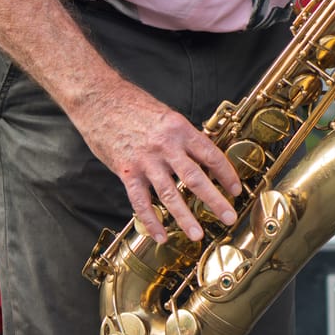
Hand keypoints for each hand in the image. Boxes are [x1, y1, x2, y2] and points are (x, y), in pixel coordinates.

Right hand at [68, 82, 242, 242]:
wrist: (99, 99)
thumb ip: (182, 137)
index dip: (226, 174)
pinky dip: (151, 221)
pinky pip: (141, 202)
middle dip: (215, 200)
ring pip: (170, 195)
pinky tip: (160, 235)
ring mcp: (145, 161)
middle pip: (196, 178)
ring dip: (185, 218)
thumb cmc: (132, 105)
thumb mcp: (166, 116)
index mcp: (180, 129)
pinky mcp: (126, 172)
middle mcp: (165, 146)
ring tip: (197, 235)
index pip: (210, 155)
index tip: (235, 189)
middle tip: (229, 217)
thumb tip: (202, 155)